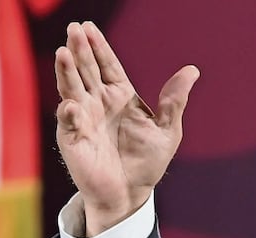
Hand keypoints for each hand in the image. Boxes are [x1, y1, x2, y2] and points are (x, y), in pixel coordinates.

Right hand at [55, 21, 198, 235]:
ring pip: (71, 88)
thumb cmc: (148, 161)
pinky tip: (73, 105)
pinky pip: (69, 122)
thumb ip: (175, 101)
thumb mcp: (168, 131)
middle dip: (80, 50)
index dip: (99, 47)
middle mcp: (98, 102)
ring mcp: (82, 118)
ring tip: (63, 53)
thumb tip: (192, 70)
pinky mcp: (73, 138)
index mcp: (120, 96)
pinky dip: (70, 113)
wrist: (131, 192)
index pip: (107, 65)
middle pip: (86, 70)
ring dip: (66, 71)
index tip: (89, 26)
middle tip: (75, 30)